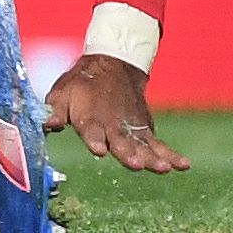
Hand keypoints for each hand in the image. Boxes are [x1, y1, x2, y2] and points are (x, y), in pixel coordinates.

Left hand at [44, 54, 190, 173]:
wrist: (113, 65)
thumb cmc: (82, 84)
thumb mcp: (61, 93)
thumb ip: (55, 110)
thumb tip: (47, 124)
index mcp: (89, 117)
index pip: (91, 130)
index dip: (94, 140)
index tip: (98, 149)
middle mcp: (112, 125)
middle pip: (120, 142)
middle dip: (127, 154)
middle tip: (136, 164)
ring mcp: (131, 129)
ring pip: (142, 146)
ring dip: (152, 158)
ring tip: (163, 168)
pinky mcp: (145, 130)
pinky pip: (159, 144)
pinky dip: (171, 154)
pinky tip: (184, 165)